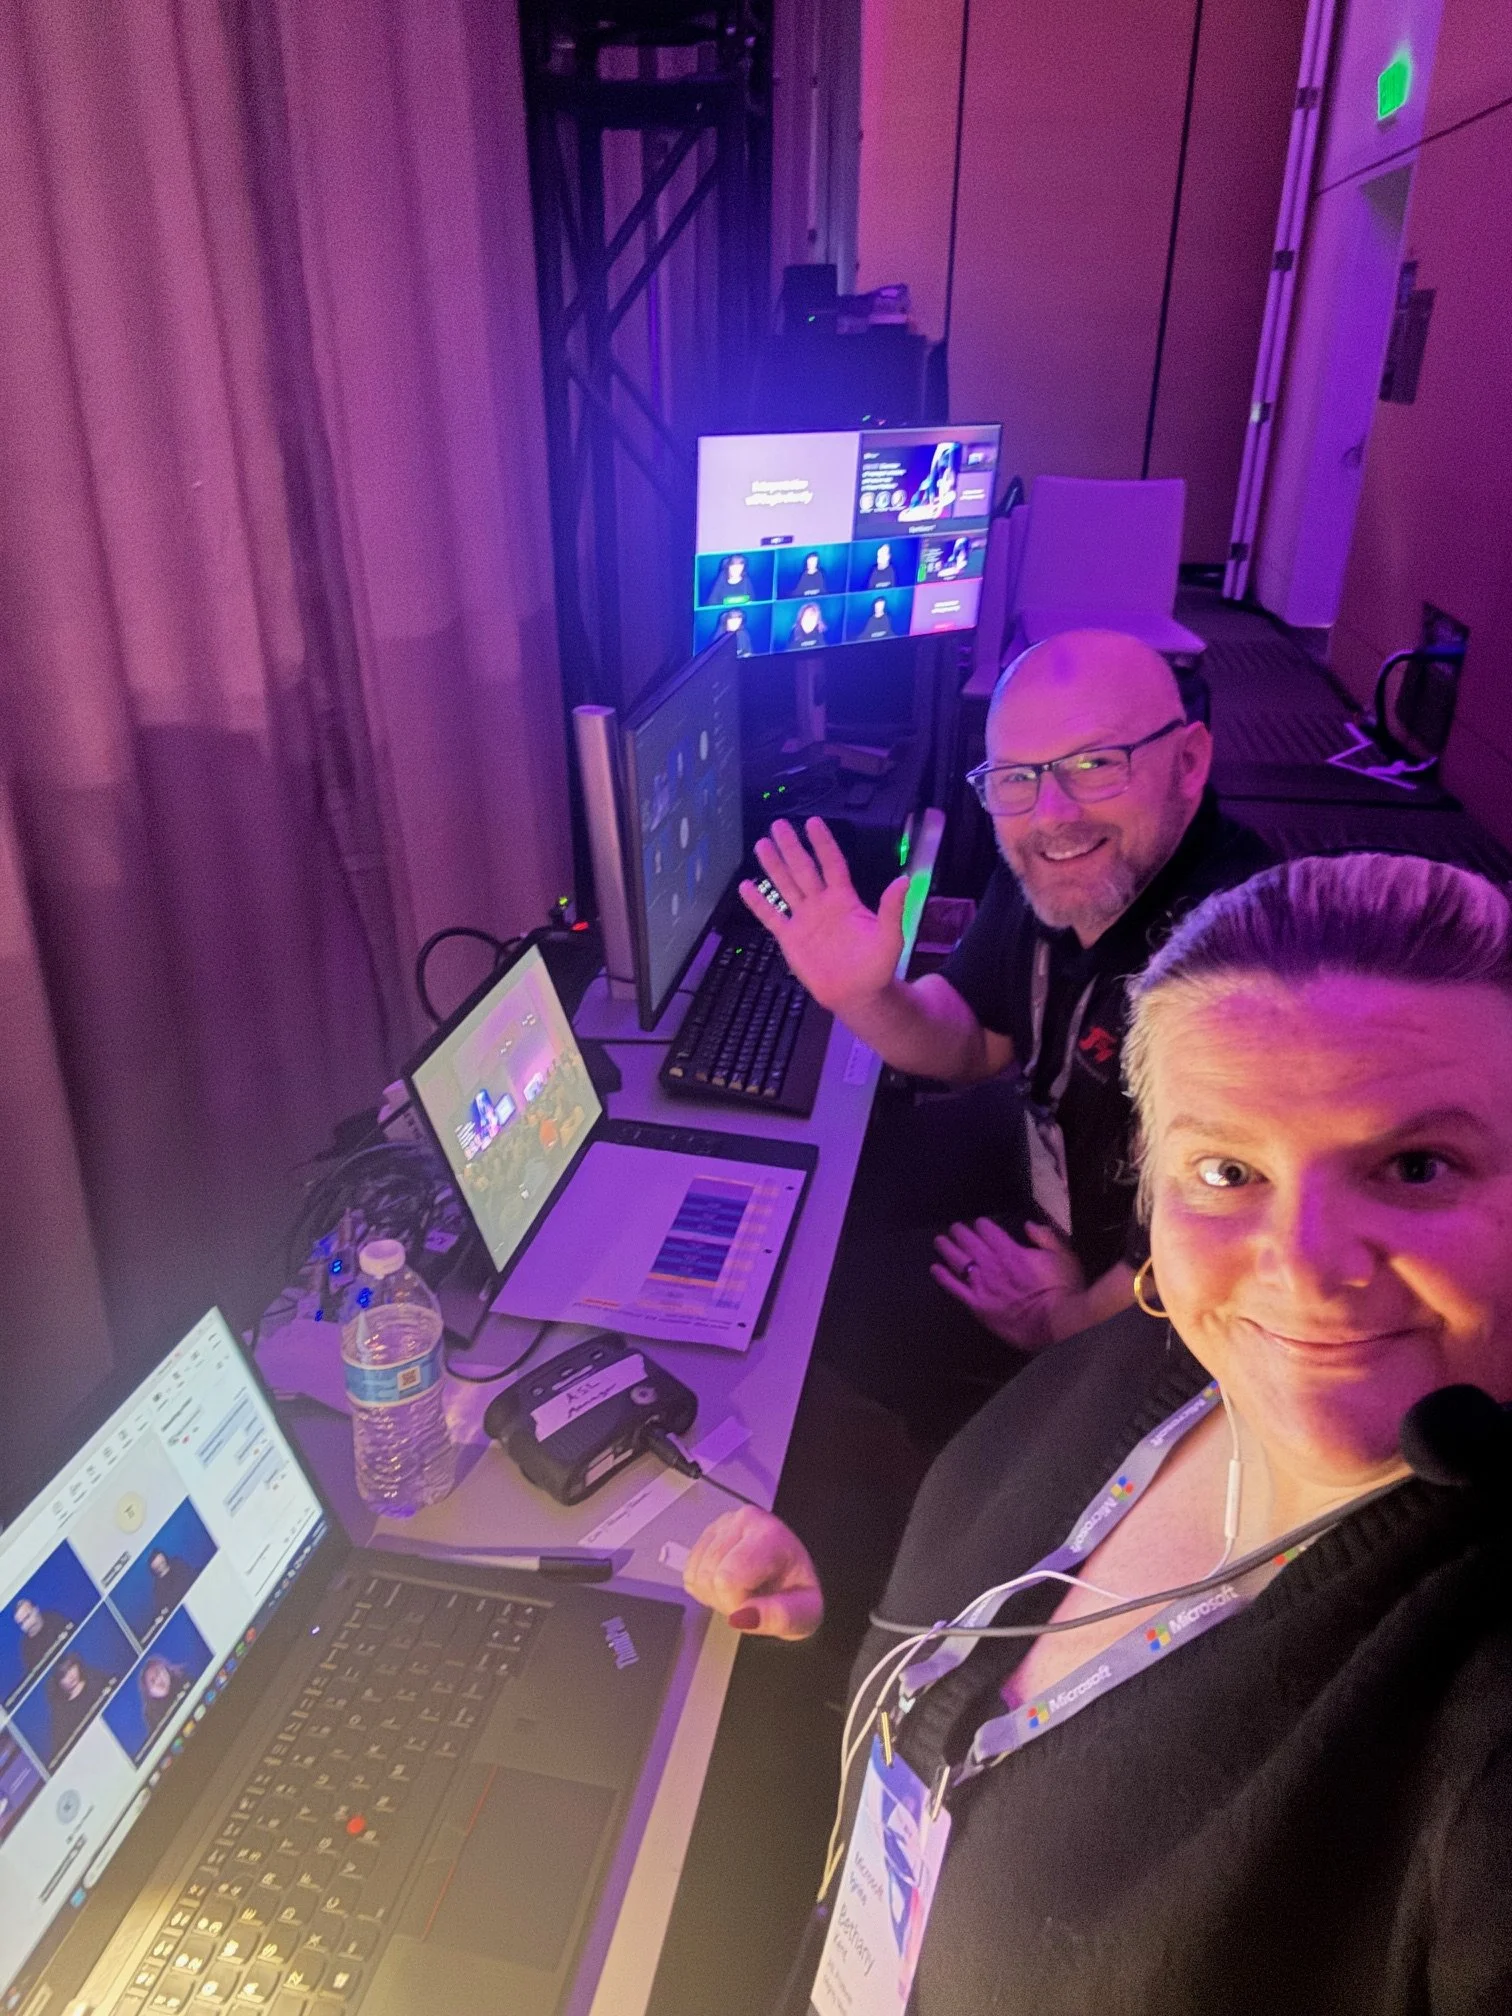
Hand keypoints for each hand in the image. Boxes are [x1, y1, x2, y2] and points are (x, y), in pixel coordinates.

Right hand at [682, 1506, 823, 1640]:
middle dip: (725, 1600)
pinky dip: (704, 1587)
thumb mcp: (804, 1614)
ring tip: (741, 1591)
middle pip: (708, 1576)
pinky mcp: (708, 1532)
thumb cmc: (798, 1593)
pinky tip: (727, 1584)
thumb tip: (739, 1616)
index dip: (736, 1603)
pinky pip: (688, 1572)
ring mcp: (723, 1523)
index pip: (727, 1578)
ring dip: (714, 1594)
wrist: (793, 1576)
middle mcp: (744, 1519)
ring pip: (695, 1574)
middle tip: (750, 1600)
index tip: (757, 1606)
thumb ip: (778, 1617)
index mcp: (771, 1535)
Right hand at [740, 818, 908, 1016]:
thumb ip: (892, 909)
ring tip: (761, 845)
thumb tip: (903, 881)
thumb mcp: (890, 937)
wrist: (857, 994)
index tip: (812, 823)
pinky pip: (771, 916)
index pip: (831, 864)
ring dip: (774, 867)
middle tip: (779, 824)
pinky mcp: (790, 938)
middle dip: (791, 847)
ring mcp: (803, 919)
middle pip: (803, 869)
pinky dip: (758, 903)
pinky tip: (746, 887)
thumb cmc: (876, 965)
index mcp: (844, 899)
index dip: (823, 844)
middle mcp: (821, 903)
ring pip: (785, 886)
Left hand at [931, 1219, 1087, 1349]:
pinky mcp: (977, 1305)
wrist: (1056, 1323)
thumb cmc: (1062, 1290)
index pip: (989, 1230)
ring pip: (958, 1261)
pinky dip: (943, 1277)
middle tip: (954, 1227)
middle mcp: (992, 1264)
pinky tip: (935, 1269)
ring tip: (940, 1241)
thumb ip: (1045, 1237)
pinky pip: (955, 1288)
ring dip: (947, 1249)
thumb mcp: (1063, 1256)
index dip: (982, 1224)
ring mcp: (982, 1285)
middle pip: (970, 1242)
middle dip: (960, 1232)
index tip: (979, 1223)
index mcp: (1011, 1250)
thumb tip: (1029, 1225)